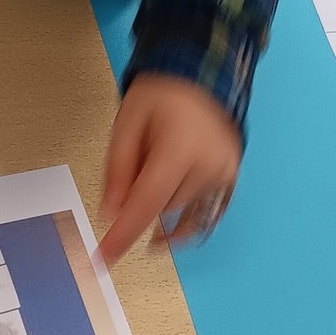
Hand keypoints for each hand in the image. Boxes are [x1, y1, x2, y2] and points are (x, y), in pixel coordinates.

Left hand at [98, 74, 242, 265]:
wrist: (201, 74)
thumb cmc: (162, 94)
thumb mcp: (127, 122)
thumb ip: (118, 169)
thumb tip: (112, 211)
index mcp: (181, 148)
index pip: (148, 204)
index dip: (124, 235)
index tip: (103, 260)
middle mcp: (209, 165)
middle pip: (163, 209)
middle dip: (141, 200)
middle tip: (137, 164)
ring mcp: (225, 174)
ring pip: (183, 216)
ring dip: (162, 210)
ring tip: (156, 171)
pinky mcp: (232, 179)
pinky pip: (208, 217)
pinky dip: (186, 226)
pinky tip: (168, 229)